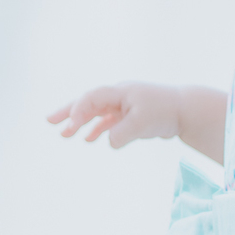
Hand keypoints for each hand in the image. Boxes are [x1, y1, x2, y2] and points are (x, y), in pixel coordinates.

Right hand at [47, 83, 180, 147]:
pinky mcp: (129, 115)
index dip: (78, 111)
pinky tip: (87, 139)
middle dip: (68, 112)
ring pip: (95, 113)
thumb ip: (122, 132)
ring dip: (80, 122)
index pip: (92, 98)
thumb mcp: (142, 123)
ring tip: (64, 134)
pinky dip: (96, 129)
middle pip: (88, 102)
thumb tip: (107, 141)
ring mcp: (123, 105)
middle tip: (49, 121)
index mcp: (120, 92)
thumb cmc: (164, 112)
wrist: (185, 110)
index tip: (70, 126)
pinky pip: (107, 121)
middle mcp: (118, 96)